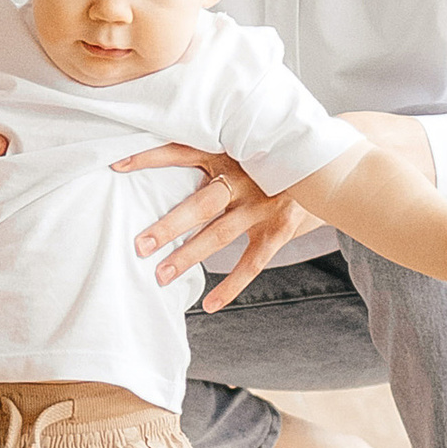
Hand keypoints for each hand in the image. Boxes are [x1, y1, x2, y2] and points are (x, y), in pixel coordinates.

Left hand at [109, 145, 315, 309]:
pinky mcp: (279, 228)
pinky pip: (252, 262)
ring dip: (189, 257)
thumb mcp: (245, 142)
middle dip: (169, 225)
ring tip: (161, 276)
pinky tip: (209, 305)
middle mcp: (245, 177)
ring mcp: (262, 205)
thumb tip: (158, 150)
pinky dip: (231, 286)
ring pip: (220, 234)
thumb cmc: (273, 156)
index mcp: (229, 151)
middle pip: (200, 203)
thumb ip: (213, 147)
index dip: (149, 157)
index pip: (182, 150)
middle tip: (139, 245)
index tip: (116, 166)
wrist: (330, 164)